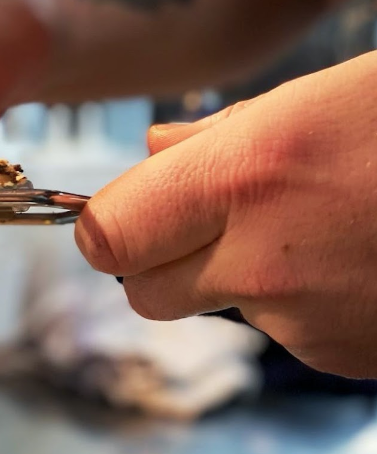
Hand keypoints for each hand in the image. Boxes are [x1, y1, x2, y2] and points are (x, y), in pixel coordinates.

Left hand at [75, 52, 376, 377]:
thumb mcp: (319, 97)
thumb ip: (218, 136)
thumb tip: (152, 150)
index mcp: (248, 176)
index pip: (107, 239)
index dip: (107, 229)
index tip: (124, 214)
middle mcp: (263, 260)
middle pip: (142, 293)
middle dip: (155, 262)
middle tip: (202, 222)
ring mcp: (302, 320)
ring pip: (213, 310)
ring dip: (233, 277)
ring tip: (311, 226)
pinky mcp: (337, 356)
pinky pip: (277, 331)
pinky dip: (294, 302)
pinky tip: (347, 261)